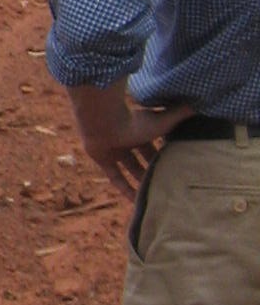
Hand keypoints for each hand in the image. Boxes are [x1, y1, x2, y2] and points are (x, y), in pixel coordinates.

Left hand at [64, 80, 188, 200]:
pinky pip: (116, 178)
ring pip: (131, 167)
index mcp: (141, 126)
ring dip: (142, 179)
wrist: (103, 122)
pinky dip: (125, 189)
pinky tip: (137, 201)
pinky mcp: (103, 160)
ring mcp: (114, 149)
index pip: (155, 140)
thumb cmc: (134, 120)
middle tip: (171, 180)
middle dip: (155, 166)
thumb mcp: (164, 121)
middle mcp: (127, 137)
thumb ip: (182, 113)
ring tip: (159, 193)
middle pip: (144, 156)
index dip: (165, 150)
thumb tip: (202, 103)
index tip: (179, 161)